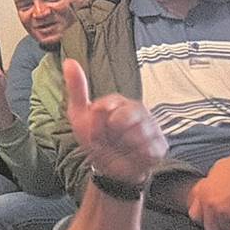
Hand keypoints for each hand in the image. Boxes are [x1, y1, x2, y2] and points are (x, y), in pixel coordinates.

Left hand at [63, 59, 166, 188]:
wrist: (109, 167)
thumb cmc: (96, 138)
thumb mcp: (79, 114)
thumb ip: (76, 88)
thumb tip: (69, 61)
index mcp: (119, 101)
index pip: (103, 107)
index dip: (96, 123)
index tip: (96, 129)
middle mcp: (138, 110)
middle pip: (121, 120)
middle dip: (109, 135)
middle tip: (108, 140)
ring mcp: (152, 127)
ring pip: (135, 136)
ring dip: (122, 147)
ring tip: (120, 147)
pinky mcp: (161, 145)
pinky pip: (148, 151)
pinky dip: (136, 157)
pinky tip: (133, 155)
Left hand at [187, 143, 229, 229]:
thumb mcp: (216, 172)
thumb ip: (208, 186)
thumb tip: (205, 190)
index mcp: (202, 193)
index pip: (195, 216)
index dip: (205, 219)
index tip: (215, 218)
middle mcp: (210, 203)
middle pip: (211, 228)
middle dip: (221, 228)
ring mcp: (223, 211)